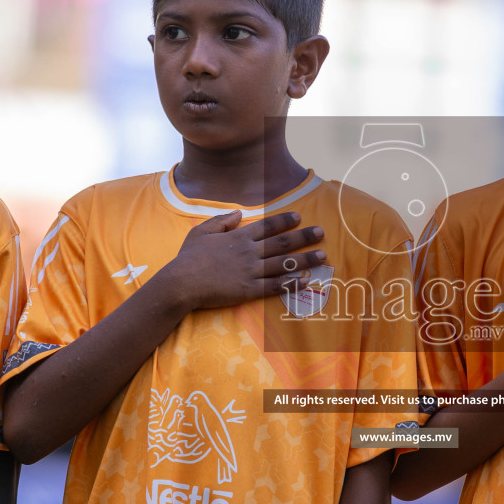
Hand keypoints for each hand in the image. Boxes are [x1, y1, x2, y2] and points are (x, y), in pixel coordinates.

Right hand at [159, 210, 325, 312]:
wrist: (181, 283)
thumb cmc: (188, 258)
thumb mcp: (201, 232)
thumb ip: (221, 221)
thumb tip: (238, 213)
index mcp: (238, 237)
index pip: (267, 226)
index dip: (285, 221)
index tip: (299, 217)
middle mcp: (249, 253)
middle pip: (282, 243)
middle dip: (304, 237)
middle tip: (321, 232)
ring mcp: (250, 272)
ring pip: (284, 264)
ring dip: (306, 259)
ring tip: (323, 256)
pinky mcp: (249, 290)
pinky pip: (275, 286)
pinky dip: (291, 283)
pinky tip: (305, 281)